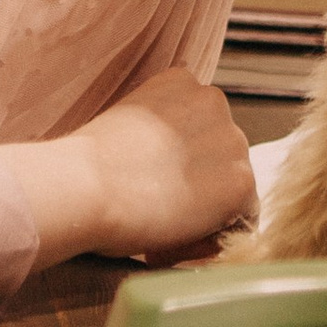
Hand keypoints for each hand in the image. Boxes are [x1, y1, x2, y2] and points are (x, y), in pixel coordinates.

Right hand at [3, 69, 258, 266]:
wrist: (85, 185)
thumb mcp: (125, 127)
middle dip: (197, 187)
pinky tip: (174, 244)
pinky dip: (212, 238)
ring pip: (233, 187)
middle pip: (220, 156)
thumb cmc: (85, 166)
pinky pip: (242, 219)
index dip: (179, 164)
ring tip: (161, 233)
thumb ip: (155, 137)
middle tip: (156, 216)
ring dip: (206, 214)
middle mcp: (213, 101)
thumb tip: (170, 176)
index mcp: (180, 82)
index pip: (199, 127)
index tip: (150, 188)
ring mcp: (232, 140)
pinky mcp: (240, 181)